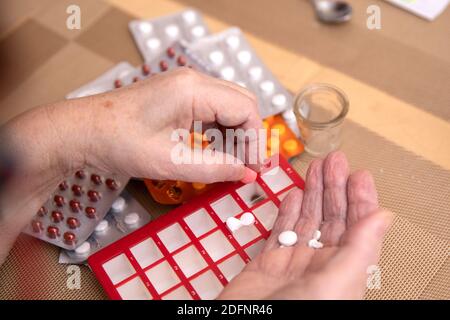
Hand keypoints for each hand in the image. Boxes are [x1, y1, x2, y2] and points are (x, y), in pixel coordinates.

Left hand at [75, 67, 262, 182]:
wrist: (81, 132)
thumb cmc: (118, 143)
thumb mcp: (170, 162)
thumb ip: (214, 168)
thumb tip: (246, 174)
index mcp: (193, 89)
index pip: (246, 109)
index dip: (256, 142)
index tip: (256, 170)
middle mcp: (193, 81)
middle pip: (241, 103)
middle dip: (250, 136)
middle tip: (249, 167)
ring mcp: (185, 86)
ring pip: (229, 106)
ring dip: (236, 134)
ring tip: (234, 163)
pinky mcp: (177, 96)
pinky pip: (211, 110)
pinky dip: (220, 131)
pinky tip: (216, 151)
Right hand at [219, 151, 392, 299]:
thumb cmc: (295, 314)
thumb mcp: (334, 283)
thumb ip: (360, 250)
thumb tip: (385, 217)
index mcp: (342, 270)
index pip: (358, 228)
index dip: (360, 199)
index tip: (358, 174)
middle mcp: (320, 264)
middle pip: (331, 218)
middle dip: (333, 187)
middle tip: (334, 161)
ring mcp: (292, 262)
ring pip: (306, 219)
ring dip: (311, 193)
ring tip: (315, 168)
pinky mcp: (267, 262)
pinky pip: (280, 231)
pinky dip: (286, 212)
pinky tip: (292, 196)